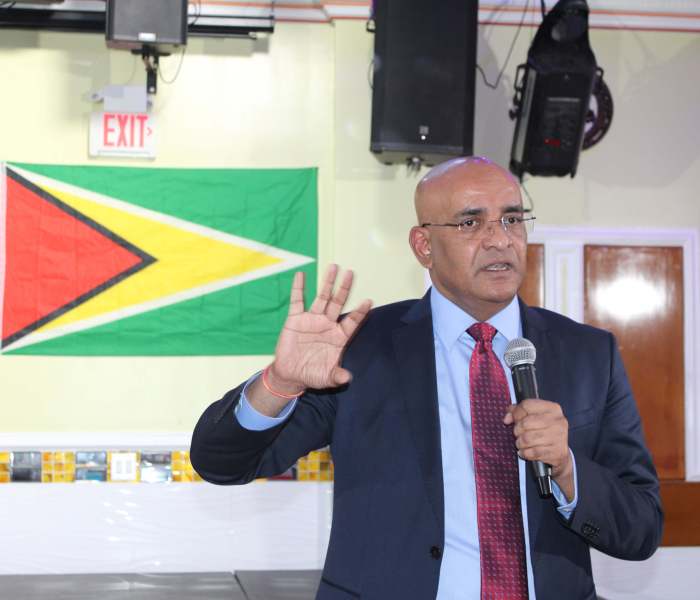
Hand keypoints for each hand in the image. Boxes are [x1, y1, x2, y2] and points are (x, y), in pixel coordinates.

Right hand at [267, 264, 372, 393]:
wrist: (290, 374)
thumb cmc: (312, 374)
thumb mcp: (327, 378)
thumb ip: (337, 376)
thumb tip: (348, 378)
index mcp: (338, 337)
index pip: (352, 321)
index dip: (360, 312)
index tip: (368, 301)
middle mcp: (327, 325)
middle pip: (338, 303)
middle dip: (344, 288)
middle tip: (350, 273)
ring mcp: (312, 320)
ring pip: (322, 298)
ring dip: (327, 283)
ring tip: (333, 267)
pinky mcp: (296, 319)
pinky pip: (297, 301)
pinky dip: (298, 288)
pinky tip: (301, 275)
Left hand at [503, 399, 573, 500]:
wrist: (560, 460)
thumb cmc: (542, 436)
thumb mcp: (532, 421)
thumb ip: (517, 413)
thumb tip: (506, 417)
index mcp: (553, 408)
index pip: (527, 405)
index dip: (514, 413)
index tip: (508, 421)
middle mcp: (559, 421)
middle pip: (525, 423)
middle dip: (517, 432)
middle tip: (519, 437)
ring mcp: (560, 437)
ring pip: (527, 438)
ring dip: (520, 445)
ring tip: (523, 446)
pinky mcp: (558, 453)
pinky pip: (532, 452)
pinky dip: (526, 454)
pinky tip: (527, 454)